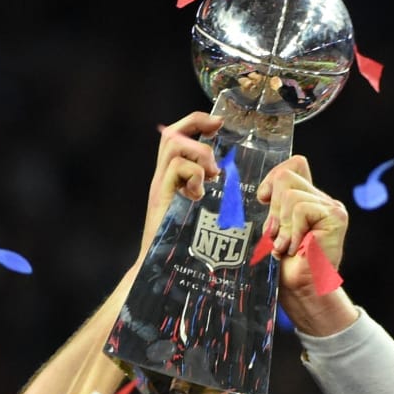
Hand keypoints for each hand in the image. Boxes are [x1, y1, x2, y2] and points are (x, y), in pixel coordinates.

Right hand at [136, 112, 223, 263]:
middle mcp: (163, 179)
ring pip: (173, 145)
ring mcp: (160, 186)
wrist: (161, 270)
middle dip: (195, 123)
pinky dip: (195, 175)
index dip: (196, 123)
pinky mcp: (160, 197)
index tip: (219, 123)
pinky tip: (201, 194)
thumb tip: (234, 187)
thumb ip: (212, 197)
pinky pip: (176, 167)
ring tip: (213, 175)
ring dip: (199, 153)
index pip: (178, 137)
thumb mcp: (203, 216)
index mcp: (173, 180)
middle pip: (170, 133)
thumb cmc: (187, 249)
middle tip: (218, 130)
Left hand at [255, 156, 348, 306]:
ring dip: (282, 224)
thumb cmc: (286, 268)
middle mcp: (323, 200)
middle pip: (287, 176)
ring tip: (285, 245)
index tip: (264, 199)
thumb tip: (264, 191)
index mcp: (309, 200)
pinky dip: (292, 230)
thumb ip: (274, 206)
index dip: (274, 176)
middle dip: (273, 209)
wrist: (302, 292)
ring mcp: (332, 207)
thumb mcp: (273, 229)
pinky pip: (300, 208)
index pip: (295, 164)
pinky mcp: (335, 216)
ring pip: (290, 193)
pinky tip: (295, 248)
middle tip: (277, 236)